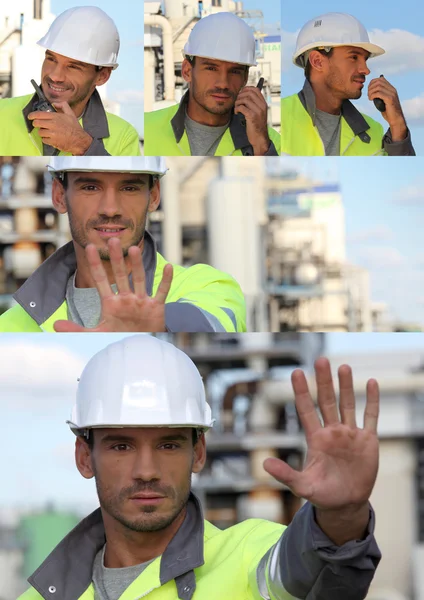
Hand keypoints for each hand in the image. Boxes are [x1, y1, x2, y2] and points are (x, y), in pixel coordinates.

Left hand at [28, 101, 92, 154]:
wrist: (79, 140)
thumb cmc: (75, 128)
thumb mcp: (71, 114)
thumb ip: (63, 105)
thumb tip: (55, 103)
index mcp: (56, 117)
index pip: (39, 114)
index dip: (32, 115)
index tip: (30, 116)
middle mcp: (53, 124)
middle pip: (37, 123)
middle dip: (36, 124)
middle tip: (39, 125)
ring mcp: (52, 133)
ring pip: (40, 132)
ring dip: (42, 132)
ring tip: (48, 132)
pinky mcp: (52, 141)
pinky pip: (44, 140)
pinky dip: (46, 140)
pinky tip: (51, 138)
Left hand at [54, 237, 172, 331]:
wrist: (142, 345)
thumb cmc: (121, 336)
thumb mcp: (98, 334)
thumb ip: (77, 330)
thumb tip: (55, 326)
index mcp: (111, 303)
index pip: (100, 280)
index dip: (95, 265)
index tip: (89, 248)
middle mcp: (126, 298)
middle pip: (120, 275)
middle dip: (116, 259)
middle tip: (112, 239)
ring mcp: (141, 301)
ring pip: (139, 279)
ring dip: (137, 265)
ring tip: (134, 248)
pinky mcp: (155, 307)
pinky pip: (161, 292)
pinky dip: (165, 280)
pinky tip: (168, 266)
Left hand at [234, 86, 269, 154]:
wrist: (259, 137)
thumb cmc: (256, 126)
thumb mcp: (258, 113)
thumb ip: (254, 105)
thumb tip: (244, 96)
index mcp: (263, 103)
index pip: (255, 89)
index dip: (246, 89)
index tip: (240, 94)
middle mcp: (262, 106)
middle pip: (249, 93)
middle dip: (240, 95)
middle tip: (236, 102)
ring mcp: (257, 111)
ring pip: (244, 99)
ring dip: (237, 102)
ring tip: (236, 108)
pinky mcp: (252, 116)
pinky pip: (242, 107)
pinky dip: (237, 109)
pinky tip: (236, 113)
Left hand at [263, 358, 379, 543]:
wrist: (346, 505)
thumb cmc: (322, 495)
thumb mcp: (302, 486)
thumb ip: (285, 474)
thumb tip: (264, 464)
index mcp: (315, 439)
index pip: (306, 410)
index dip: (301, 391)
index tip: (296, 372)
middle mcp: (332, 432)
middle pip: (326, 401)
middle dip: (324, 381)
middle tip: (320, 359)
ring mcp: (350, 434)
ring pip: (347, 404)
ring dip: (346, 386)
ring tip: (343, 366)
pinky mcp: (367, 440)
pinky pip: (370, 416)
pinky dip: (371, 400)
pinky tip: (371, 383)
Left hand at [367, 76, 406, 140]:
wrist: (396, 119)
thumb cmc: (389, 111)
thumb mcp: (384, 101)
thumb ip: (380, 95)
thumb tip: (372, 91)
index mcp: (391, 88)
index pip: (380, 79)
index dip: (372, 83)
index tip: (368, 90)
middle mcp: (392, 89)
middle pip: (378, 81)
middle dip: (370, 87)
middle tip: (368, 94)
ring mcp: (392, 94)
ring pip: (378, 87)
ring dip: (371, 92)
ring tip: (369, 98)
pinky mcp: (390, 99)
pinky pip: (379, 93)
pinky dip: (372, 95)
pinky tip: (371, 99)